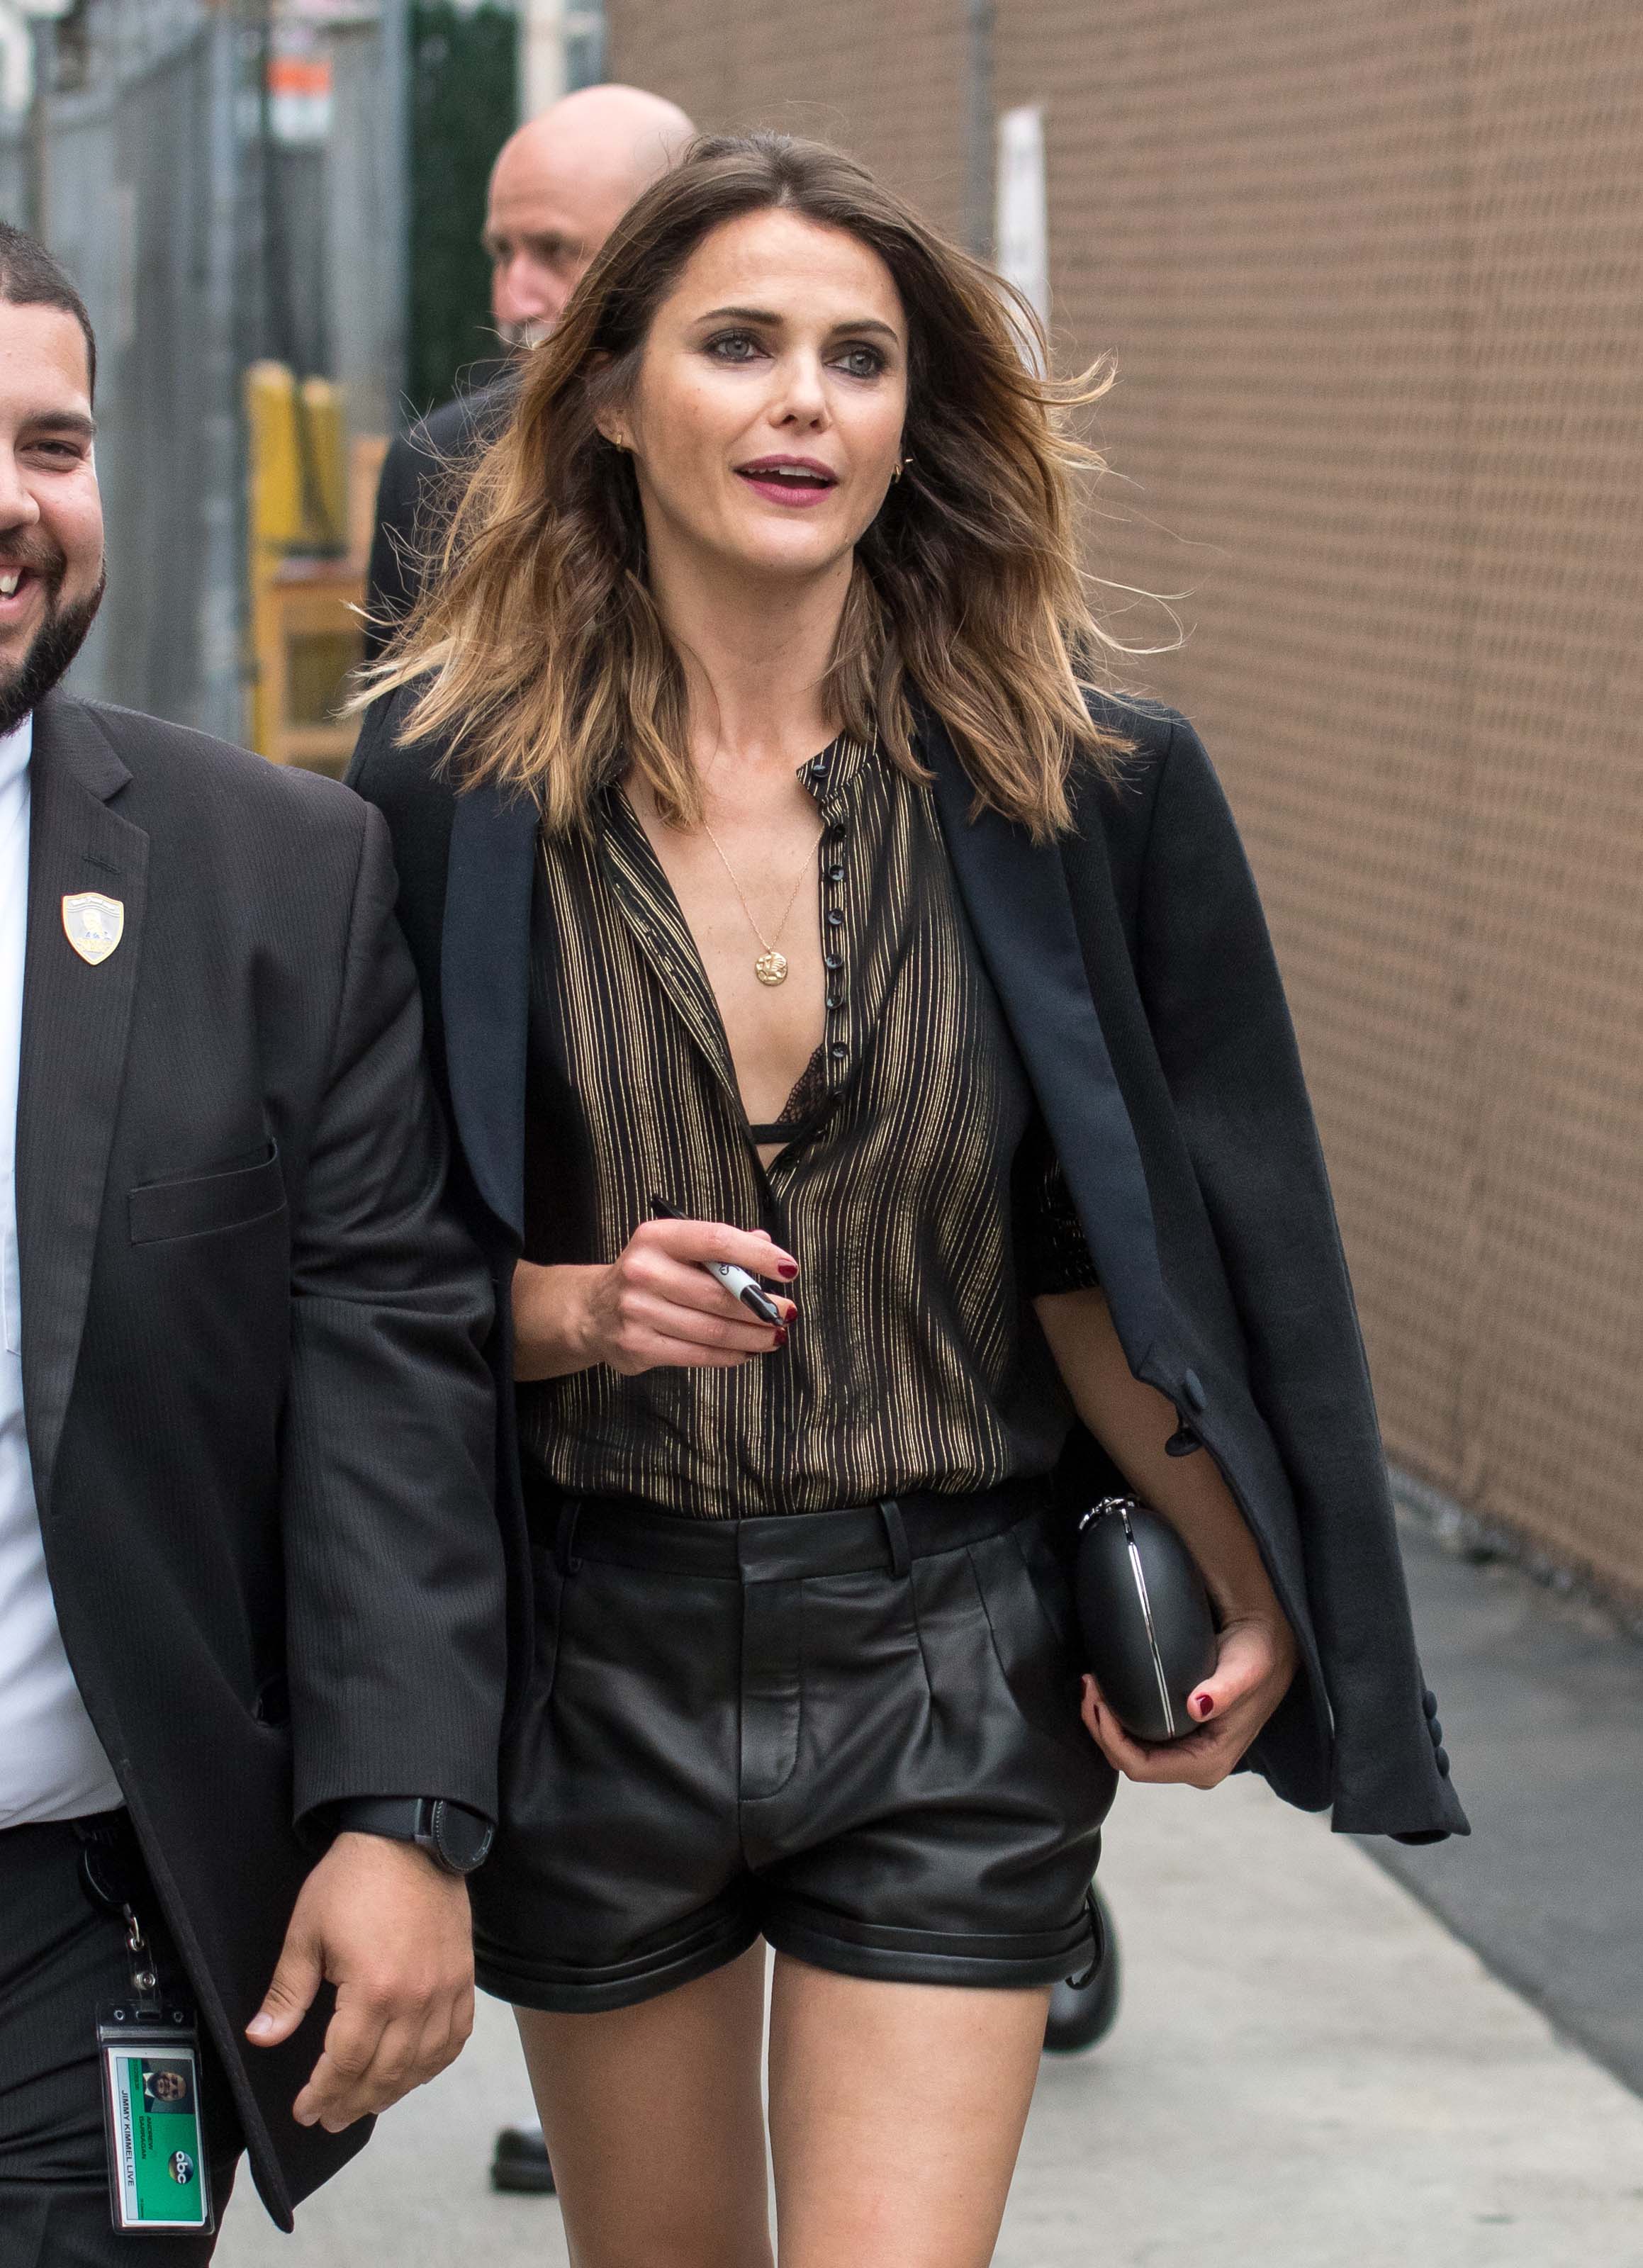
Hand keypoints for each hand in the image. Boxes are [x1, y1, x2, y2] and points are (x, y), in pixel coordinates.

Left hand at [246, 1832, 474, 2132]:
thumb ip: (287, 1993)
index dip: (322, 2094)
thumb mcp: (307, 1932)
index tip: (305, 2110)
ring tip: (366, 2102)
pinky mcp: (463, 1977)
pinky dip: (435, 2062)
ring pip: (422, 2063)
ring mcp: (445, 1989)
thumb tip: (261, 2037)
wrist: (408, 1836)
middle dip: (352, 2103)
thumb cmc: (354, 1879)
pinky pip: (455, 2036)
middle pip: (384, 2073)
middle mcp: (415, 1997)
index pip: (346, 2064)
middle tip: (329, 2118)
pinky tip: (415, 2070)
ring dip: (392, 2091)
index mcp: (372, 1989)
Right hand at [512, 1217, 797, 1380]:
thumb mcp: (676, 1249)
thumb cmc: (650, 1274)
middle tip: (787, 1313)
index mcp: (657, 1237)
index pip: (715, 1240)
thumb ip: (719, 1247)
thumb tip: (765, 1244)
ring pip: (711, 1329)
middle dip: (761, 1307)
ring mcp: (637, 1311)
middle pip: (718, 1294)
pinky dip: (729, 1355)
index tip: (789, 1268)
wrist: (593, 1310)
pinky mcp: (638, 1345)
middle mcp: (643, 1271)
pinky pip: (696, 1354)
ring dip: (752, 1336)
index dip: (757, 1255)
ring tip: (775, 1336)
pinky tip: (746, 1351)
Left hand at [1079, 1612, 1297, 1789]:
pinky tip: (1107, 1691)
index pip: (1141, 1768)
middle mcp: (1195, 1766)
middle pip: (1129, 1762)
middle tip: (1088, 1686)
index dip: (1111, 1739)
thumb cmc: (1258, 1656)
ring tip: (1092, 1685)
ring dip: (1104, 1723)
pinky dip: (1116, 1718)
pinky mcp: (1179, 1739)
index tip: (1098, 1701)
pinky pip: (1137, 1739)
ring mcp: (1186, 1755)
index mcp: (1208, 1763)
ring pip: (1128, 1752)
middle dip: (1100, 1728)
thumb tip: (1199, 1706)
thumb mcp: (1246, 1667)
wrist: (1269, 1646)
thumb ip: (1225, 1689)